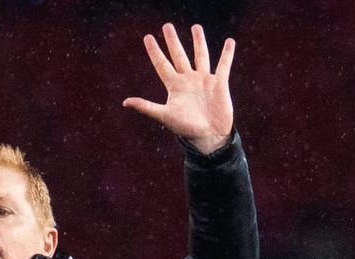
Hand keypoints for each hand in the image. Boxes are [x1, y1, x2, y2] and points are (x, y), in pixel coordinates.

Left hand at [123, 23, 234, 153]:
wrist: (208, 136)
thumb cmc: (185, 128)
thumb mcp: (164, 116)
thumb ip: (146, 107)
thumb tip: (125, 102)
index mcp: (174, 86)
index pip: (162, 64)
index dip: (154, 51)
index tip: (147, 37)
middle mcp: (188, 80)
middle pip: (179, 55)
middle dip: (173, 41)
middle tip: (167, 26)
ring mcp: (204, 80)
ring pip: (201, 56)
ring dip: (198, 41)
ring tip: (196, 27)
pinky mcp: (219, 84)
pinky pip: (223, 65)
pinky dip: (227, 54)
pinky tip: (229, 41)